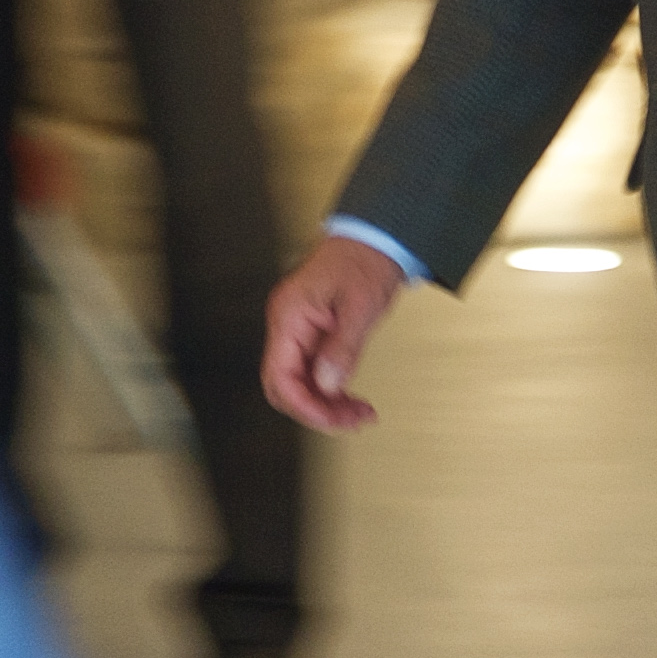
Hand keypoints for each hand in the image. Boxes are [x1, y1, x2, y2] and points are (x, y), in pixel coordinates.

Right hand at [261, 234, 407, 432]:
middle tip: (351, 421)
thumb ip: (343, 348)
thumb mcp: (361, 307)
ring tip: (358, 413)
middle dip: (317, 409)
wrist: (376, 236)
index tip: (332, 419)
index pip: (280, 376)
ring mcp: (297, 328)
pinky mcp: (312, 331)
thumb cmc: (365, 259)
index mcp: (289, 315)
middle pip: (286, 385)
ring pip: (300, 381)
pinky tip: (349, 397)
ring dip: (327, 402)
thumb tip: (328, 385)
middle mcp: (287, 324)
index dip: (305, 405)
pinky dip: (331, 387)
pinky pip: (312, 369)